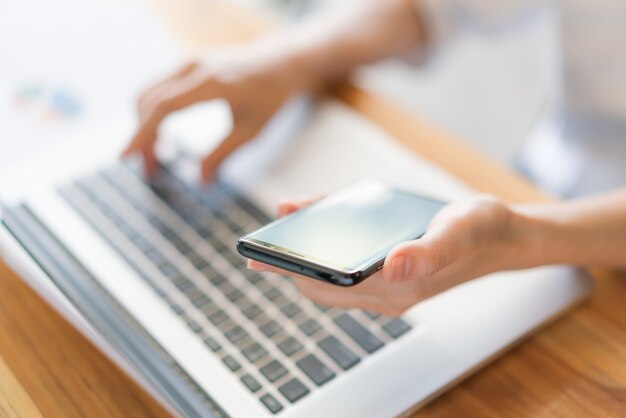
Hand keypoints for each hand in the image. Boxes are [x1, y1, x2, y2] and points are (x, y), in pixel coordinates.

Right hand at [123, 46, 304, 180]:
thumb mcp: (252, 131)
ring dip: (145, 127)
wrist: (281, 63)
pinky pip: (158, 90)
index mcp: (211, 83)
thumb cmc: (271, 96)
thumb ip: (224, 154)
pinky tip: (162, 139)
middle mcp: (193, 68)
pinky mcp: (187, 68)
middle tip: (150, 172)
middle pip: (149, 102)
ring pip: (148, 95)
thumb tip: (201, 181)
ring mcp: (188, 64)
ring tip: (156, 159)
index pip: (164, 107)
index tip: (126, 156)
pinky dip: (153, 115)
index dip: (142, 133)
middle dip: (143, 138)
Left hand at [248, 194, 525, 315]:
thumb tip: (395, 264)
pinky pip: (348, 264)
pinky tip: (321, 219)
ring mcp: (387, 286)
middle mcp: (386, 293)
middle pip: (322, 283)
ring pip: (332, 274)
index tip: (262, 251)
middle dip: (292, 261)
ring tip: (288, 220)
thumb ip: (429, 252)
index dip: (292, 268)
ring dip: (309, 252)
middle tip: (268, 232)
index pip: (326, 285)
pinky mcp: (391, 274)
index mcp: (396, 287)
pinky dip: (330, 245)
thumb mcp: (459, 231)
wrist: (503, 236)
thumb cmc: (482, 230)